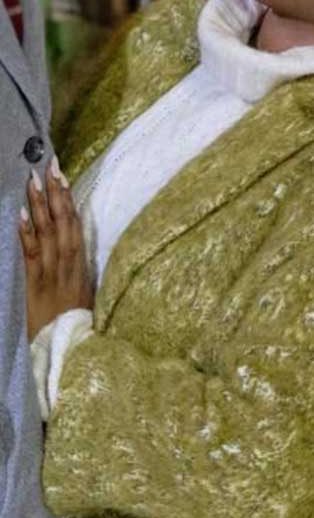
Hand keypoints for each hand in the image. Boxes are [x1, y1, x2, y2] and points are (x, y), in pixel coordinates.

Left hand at [19, 157, 92, 341]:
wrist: (69, 352)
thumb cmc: (79, 327)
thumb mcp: (87, 296)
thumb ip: (80, 272)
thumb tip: (75, 246)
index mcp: (82, 267)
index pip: (75, 226)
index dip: (68, 199)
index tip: (62, 175)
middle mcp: (68, 266)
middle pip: (63, 223)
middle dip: (56, 193)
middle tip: (48, 165)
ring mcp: (51, 275)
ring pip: (47, 233)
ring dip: (41, 205)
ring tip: (33, 180)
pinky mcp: (36, 287)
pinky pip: (32, 255)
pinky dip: (28, 233)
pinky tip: (23, 214)